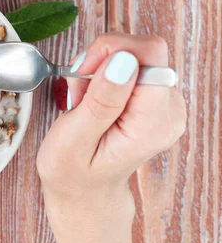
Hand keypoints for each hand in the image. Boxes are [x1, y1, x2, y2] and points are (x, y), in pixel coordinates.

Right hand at [36, 33, 185, 242]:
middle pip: (144, 50)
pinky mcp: (154, 99)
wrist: (84, 192)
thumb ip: (101, 101)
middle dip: (102, 60)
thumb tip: (123, 61)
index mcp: (154, 122)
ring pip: (135, 55)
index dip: (111, 53)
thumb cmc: (73, 172)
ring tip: (82, 99)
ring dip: (100, 67)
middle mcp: (170, 110)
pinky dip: (105, 73)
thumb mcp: (75, 138)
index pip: (150, 53)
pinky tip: (91, 97)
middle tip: (78, 90)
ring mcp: (165, 104)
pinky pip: (132, 65)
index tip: (84, 75)